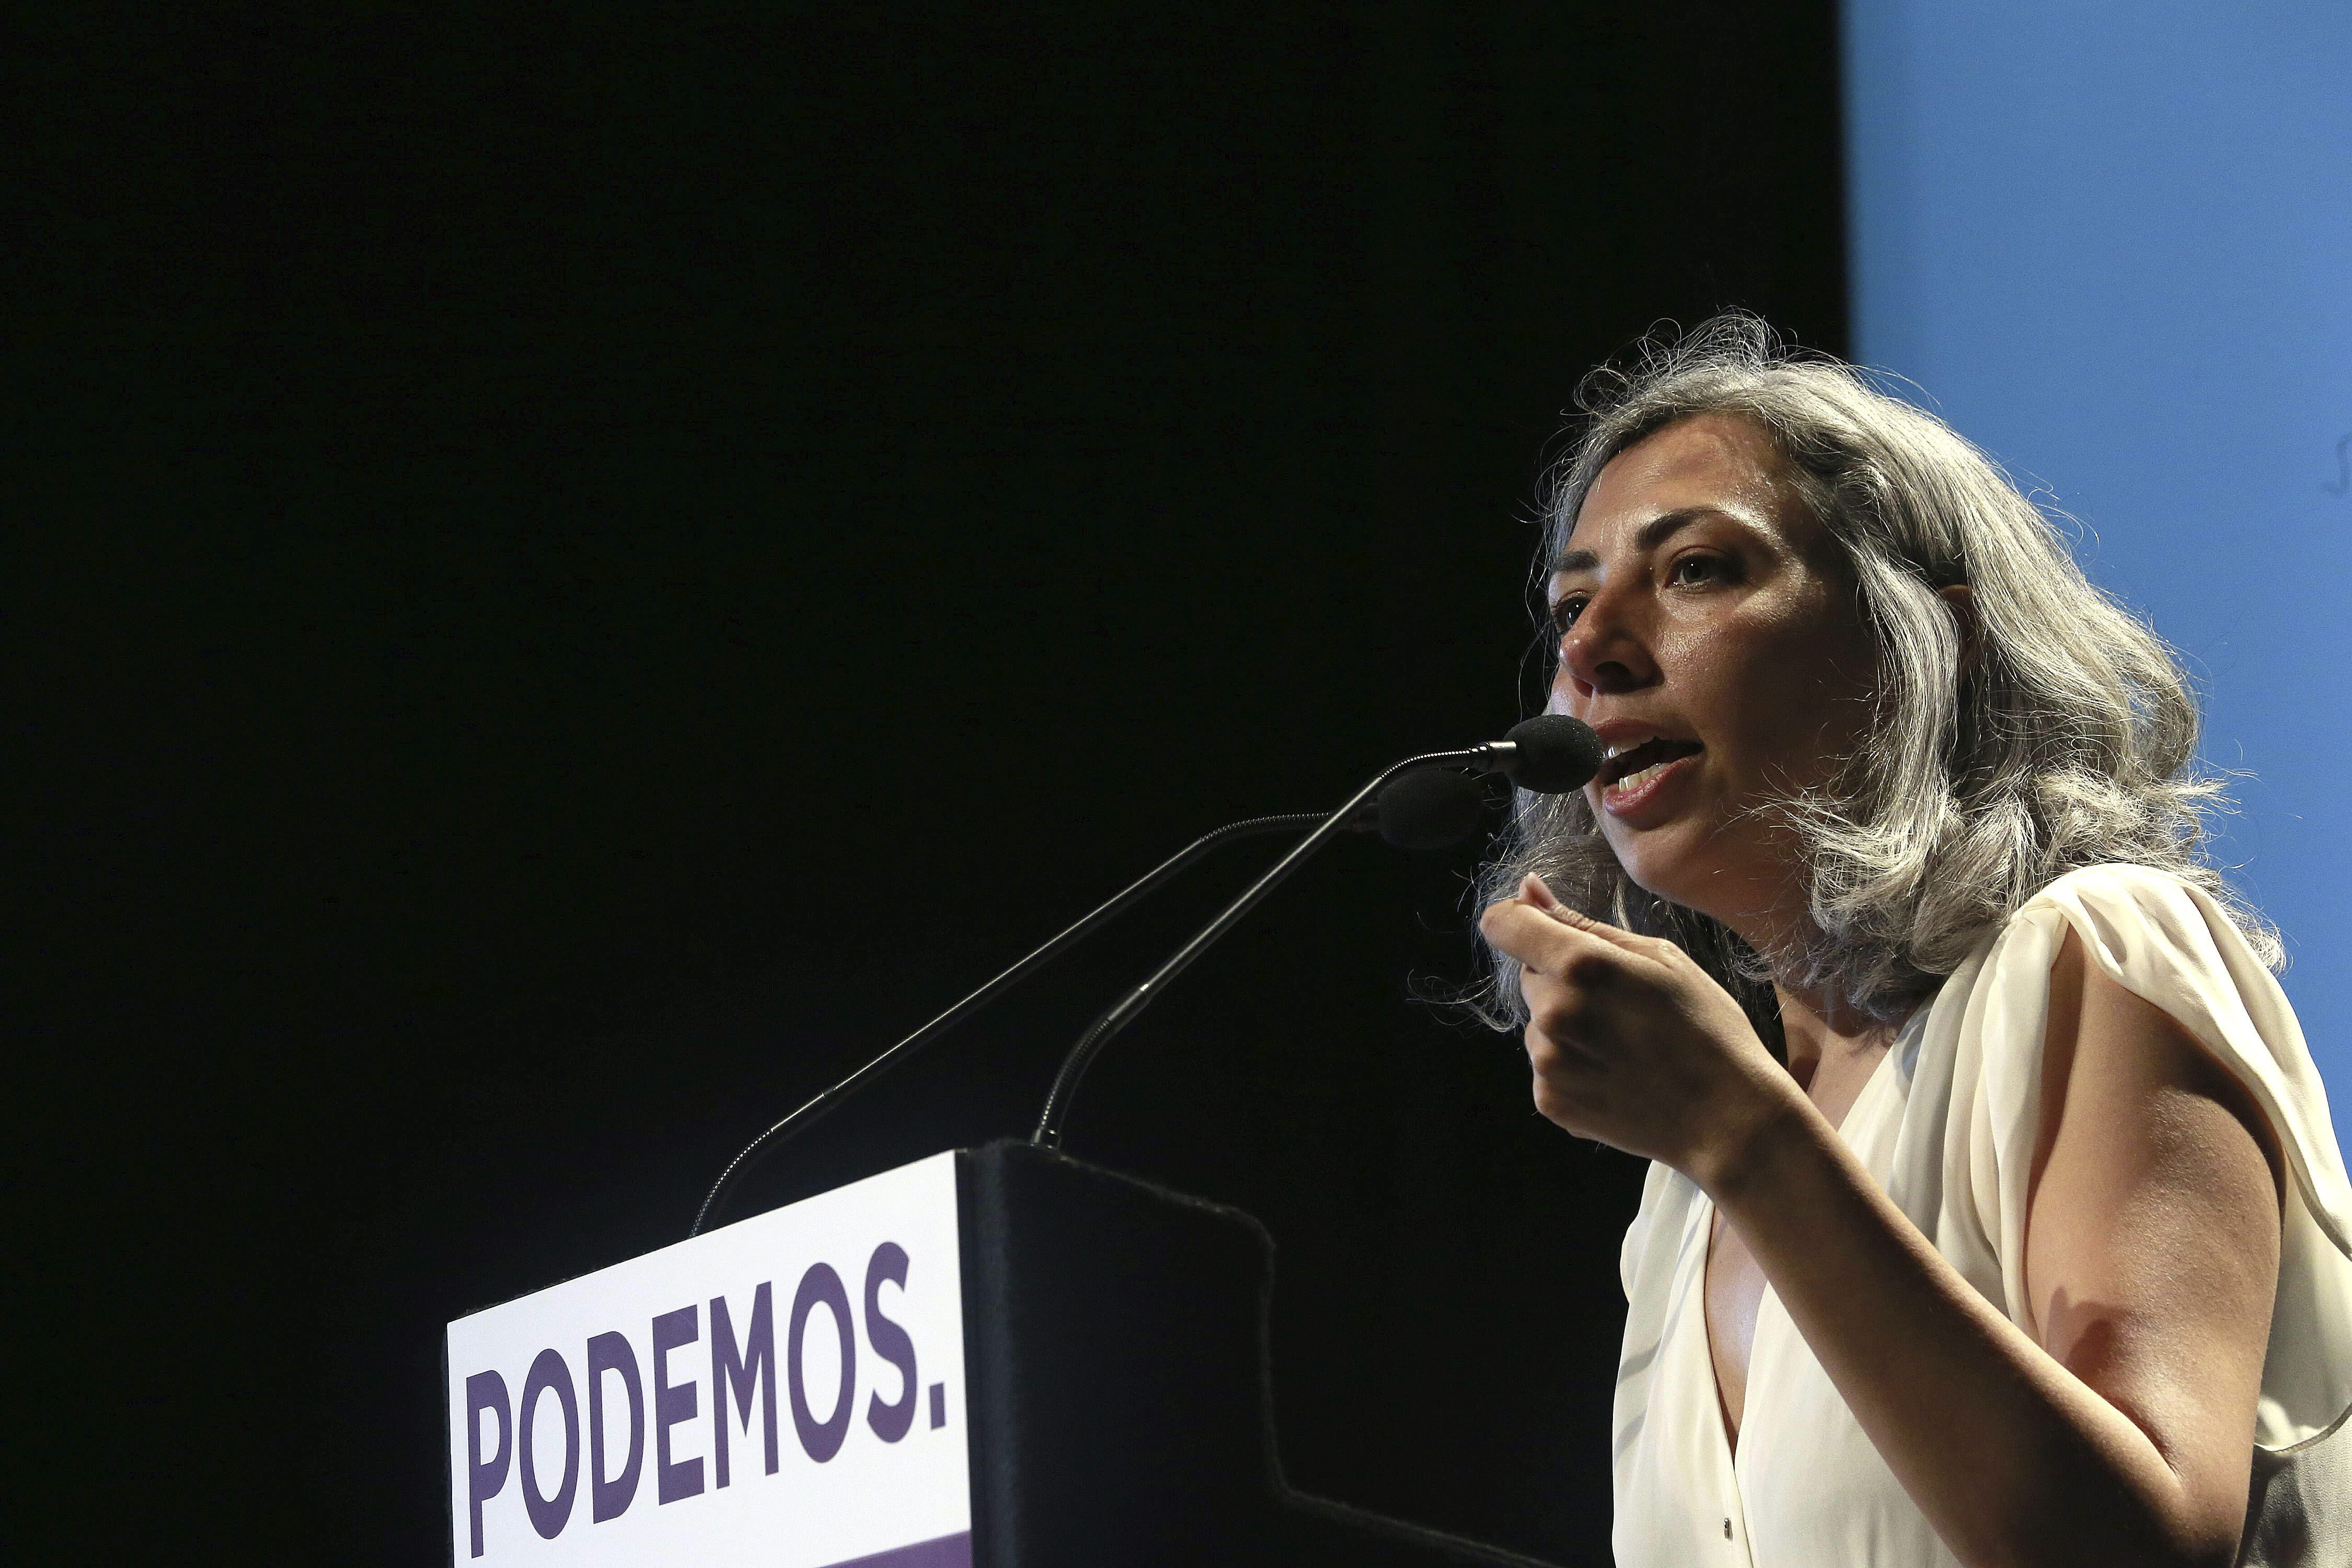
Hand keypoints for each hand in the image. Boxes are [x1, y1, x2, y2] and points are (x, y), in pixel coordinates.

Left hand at [1478, 874, 1799, 1183]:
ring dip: (1567, 1026)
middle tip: (1622, 1005)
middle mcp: (1553, 1012)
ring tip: (1626, 1046)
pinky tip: (1617, 1076)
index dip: (1516, 919)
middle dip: (1562, 980)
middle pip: (1530, 974)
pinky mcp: (1549, 1100)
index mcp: (1580, 965)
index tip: (1537, 928)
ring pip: (1538, 1022)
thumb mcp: (1659, 958)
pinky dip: (1572, 1066)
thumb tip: (1528, 889)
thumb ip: (1581, 923)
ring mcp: (1547, 1062)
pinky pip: (1546, 1065)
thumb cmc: (1706, 1029)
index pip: (1504, 924)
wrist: (1728, 1119)